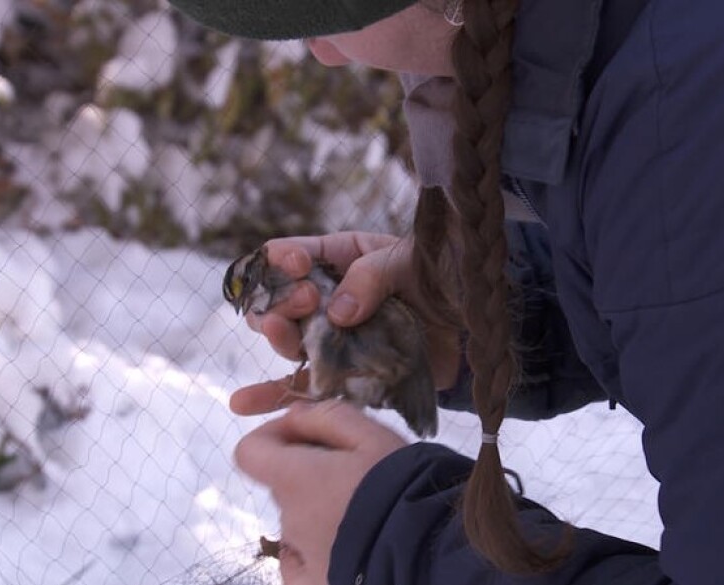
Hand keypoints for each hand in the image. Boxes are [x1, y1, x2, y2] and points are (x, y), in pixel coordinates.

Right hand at [230, 232, 460, 415]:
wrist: (478, 324)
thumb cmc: (446, 278)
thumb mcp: (412, 262)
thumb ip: (372, 278)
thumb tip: (336, 312)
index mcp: (342, 260)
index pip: (295, 255)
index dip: (286, 261)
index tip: (299, 269)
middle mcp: (330, 299)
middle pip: (282, 301)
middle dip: (283, 302)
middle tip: (308, 303)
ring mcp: (337, 338)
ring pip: (290, 342)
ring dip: (279, 339)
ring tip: (285, 335)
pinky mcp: (349, 373)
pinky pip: (308, 385)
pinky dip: (277, 397)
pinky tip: (244, 403)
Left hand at [234, 400, 405, 584]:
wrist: (427, 550)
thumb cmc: (402, 486)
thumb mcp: (374, 437)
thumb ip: (329, 418)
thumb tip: (295, 413)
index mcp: (295, 479)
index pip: (250, 452)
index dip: (273, 437)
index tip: (306, 436)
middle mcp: (289, 519)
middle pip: (285, 486)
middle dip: (310, 473)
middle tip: (357, 472)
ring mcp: (299, 557)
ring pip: (300, 521)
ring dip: (321, 510)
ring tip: (366, 511)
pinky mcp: (312, 584)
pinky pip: (301, 561)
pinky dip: (317, 549)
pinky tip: (349, 544)